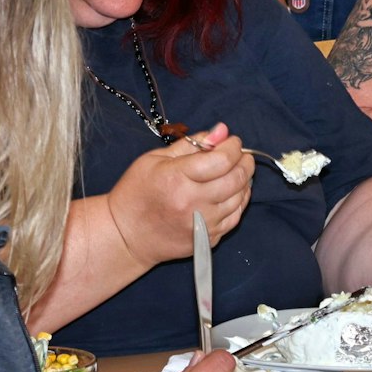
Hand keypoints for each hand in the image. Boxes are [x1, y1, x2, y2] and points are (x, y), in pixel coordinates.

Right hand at [105, 124, 252, 268]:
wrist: (125, 236)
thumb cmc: (136, 192)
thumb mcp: (155, 159)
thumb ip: (191, 144)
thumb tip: (222, 131)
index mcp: (177, 178)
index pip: (221, 160)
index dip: (233, 147)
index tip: (232, 141)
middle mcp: (192, 203)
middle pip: (236, 179)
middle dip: (245, 162)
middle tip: (241, 155)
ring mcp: (201, 224)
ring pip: (239, 198)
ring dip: (244, 180)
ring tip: (237, 171)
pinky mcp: (207, 239)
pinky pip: (234, 217)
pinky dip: (239, 201)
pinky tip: (233, 192)